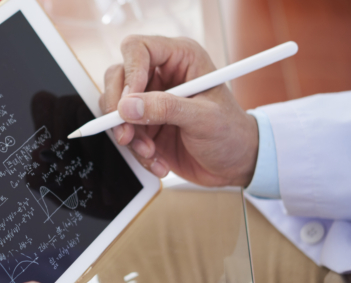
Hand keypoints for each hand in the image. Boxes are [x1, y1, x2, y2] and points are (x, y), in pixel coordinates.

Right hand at [100, 35, 258, 186]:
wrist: (235, 165)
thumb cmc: (231, 134)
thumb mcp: (204, 119)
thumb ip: (166, 109)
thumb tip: (127, 106)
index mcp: (181, 58)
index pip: (139, 48)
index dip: (130, 72)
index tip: (130, 102)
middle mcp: (161, 75)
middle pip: (118, 76)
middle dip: (118, 110)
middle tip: (126, 134)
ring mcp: (150, 100)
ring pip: (115, 107)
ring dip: (128, 134)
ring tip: (150, 153)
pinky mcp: (144, 123)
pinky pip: (123, 131)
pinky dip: (134, 150)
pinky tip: (157, 161)